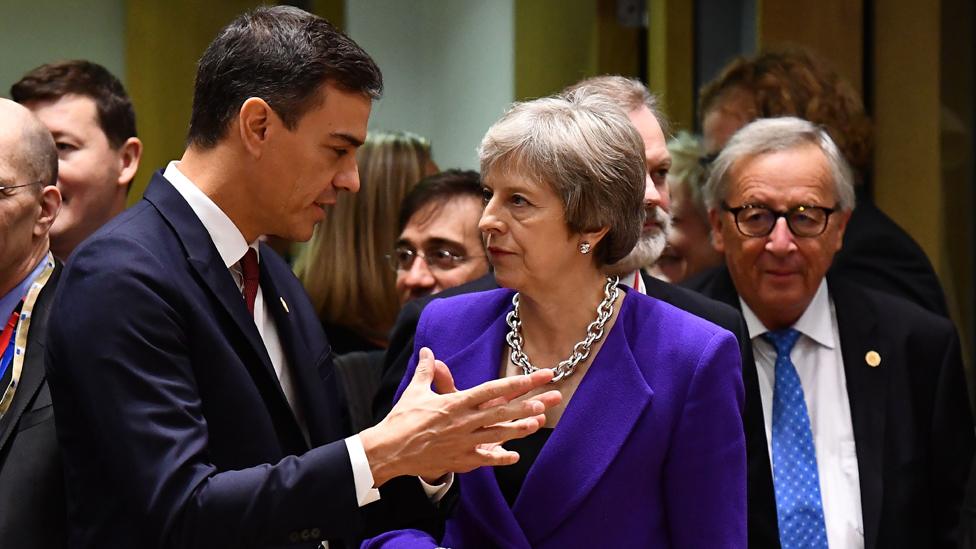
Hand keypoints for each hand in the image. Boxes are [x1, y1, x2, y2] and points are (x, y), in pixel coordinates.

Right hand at [360, 347, 560, 486]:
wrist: (389, 451)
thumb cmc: (402, 419)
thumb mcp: (416, 391)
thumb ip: (428, 371)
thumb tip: (428, 351)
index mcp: (456, 402)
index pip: (493, 389)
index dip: (519, 382)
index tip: (539, 375)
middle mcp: (464, 422)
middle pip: (504, 411)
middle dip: (531, 403)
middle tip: (554, 396)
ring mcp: (465, 442)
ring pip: (500, 434)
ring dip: (522, 428)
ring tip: (540, 421)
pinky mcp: (460, 460)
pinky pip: (485, 458)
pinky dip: (500, 456)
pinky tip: (515, 455)